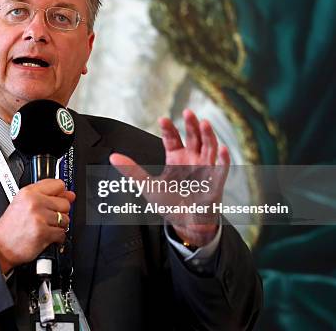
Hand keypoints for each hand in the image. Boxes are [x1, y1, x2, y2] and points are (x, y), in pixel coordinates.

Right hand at [0, 179, 74, 272]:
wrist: (0, 246)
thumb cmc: (11, 226)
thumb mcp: (22, 203)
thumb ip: (45, 196)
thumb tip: (69, 195)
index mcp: (29, 192)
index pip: (58, 184)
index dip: (61, 194)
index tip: (59, 199)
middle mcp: (35, 202)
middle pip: (65, 203)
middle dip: (60, 213)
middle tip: (48, 218)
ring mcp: (40, 217)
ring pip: (65, 219)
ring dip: (58, 226)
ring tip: (45, 227)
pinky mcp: (43, 232)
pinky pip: (62, 233)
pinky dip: (57, 238)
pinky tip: (46, 236)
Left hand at [110, 109, 229, 246]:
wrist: (186, 224)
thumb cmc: (169, 203)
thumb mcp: (148, 186)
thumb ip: (132, 170)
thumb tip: (112, 157)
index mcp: (176, 158)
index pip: (173, 138)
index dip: (169, 128)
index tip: (162, 118)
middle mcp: (192, 160)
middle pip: (193, 137)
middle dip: (191, 125)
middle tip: (187, 112)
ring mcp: (205, 170)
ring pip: (209, 148)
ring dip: (208, 135)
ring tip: (204, 123)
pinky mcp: (215, 183)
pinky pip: (221, 169)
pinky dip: (223, 159)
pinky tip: (222, 149)